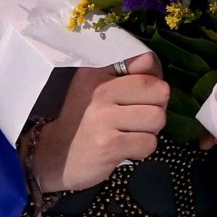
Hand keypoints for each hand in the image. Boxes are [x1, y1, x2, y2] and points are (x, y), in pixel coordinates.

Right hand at [30, 53, 168, 192]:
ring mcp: (104, 118)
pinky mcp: (109, 145)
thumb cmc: (83, 120)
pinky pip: (149, 143)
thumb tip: (157, 72)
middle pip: (160, 90)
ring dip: (150, 130)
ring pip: (158, 118)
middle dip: (157, 107)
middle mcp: (100, 90)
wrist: (55, 155)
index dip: (154, 78)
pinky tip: (124, 148)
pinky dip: (142, 149)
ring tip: (131, 132)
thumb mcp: (95, 87)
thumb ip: (125, 75)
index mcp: (98, 71)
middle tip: (138, 117)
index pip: (147, 61)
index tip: (143, 93)